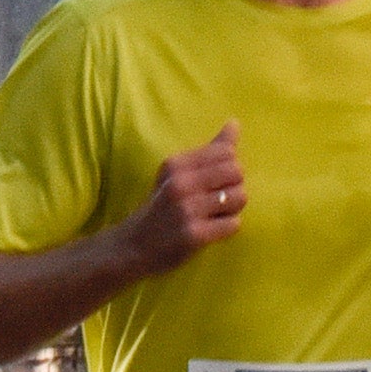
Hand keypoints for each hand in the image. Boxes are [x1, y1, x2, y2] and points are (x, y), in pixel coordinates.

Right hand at [118, 123, 245, 274]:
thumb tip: (234, 123)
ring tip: (214, 215)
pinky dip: (227, 228)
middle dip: (234, 187)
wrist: (132, 247)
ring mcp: (187, 210)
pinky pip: (233, 224)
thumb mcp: (176, 174)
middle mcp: (180, 183)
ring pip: (239, 198)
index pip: (226, 152)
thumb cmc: (161, 207)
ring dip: (232, 209)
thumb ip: (208, 150)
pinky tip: (211, 230)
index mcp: (176, 164)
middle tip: (218, 200)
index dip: (228, 168)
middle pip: (236, 172)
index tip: (213, 182)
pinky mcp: (194, 235)